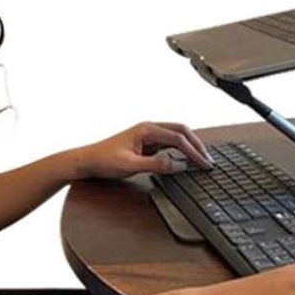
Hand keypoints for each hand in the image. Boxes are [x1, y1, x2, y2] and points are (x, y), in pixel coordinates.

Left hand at [72, 121, 212, 179]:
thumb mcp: (131, 165)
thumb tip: (178, 165)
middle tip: (208, 161)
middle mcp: (149, 129)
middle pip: (181, 132)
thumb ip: (156, 165)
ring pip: (176, 136)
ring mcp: (148, 135)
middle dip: (197, 145)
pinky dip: (181, 151)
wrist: (86, 161)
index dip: (194, 152)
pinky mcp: (146, 143)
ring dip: (190, 147)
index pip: (178, 138)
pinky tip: (185, 160)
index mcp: (146, 129)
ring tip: (201, 160)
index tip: (204, 164)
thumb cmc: (104, 160)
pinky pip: (169, 144)